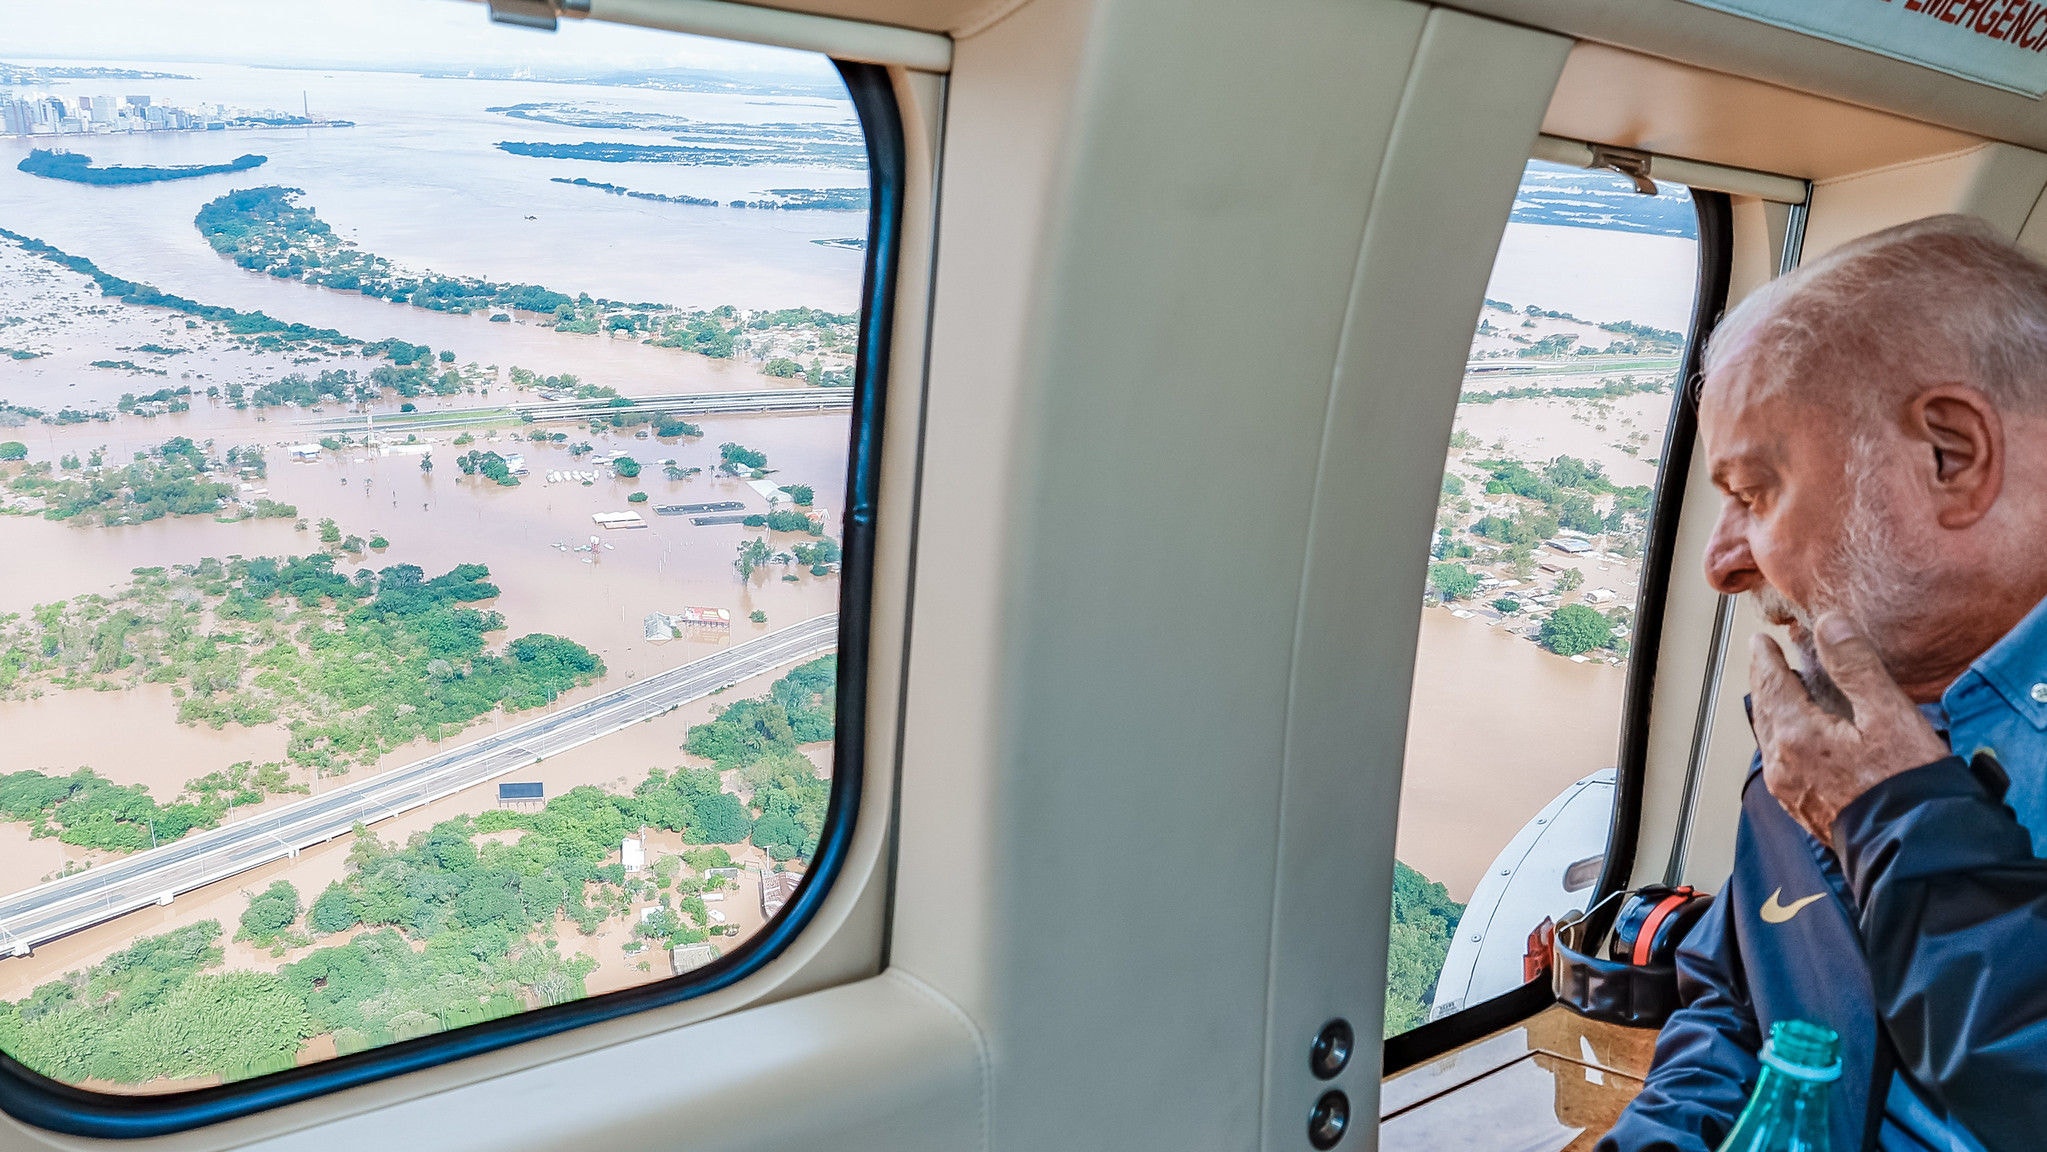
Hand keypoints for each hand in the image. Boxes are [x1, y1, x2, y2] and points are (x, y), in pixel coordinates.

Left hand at [1749, 612, 1948, 846]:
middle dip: (1765, 682)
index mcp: (1796, 734)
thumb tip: (1829, 625)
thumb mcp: (1888, 714)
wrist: (1915, 849)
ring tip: (1780, 692)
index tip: (1761, 643)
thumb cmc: (1906, 784)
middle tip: (1765, 661)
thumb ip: (1856, 666)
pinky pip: (1781, 761)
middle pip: (1764, 710)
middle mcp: (1782, 763)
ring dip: (1772, 710)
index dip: (1766, 659)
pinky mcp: (1803, 808)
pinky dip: (1782, 736)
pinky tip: (1798, 736)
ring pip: (1770, 737)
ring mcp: (1789, 789)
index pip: (1772, 684)